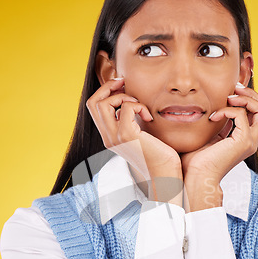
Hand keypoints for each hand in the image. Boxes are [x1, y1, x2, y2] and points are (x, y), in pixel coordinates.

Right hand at [86, 78, 182, 202]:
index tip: (121, 85)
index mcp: (109, 136)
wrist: (165, 175)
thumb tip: (131, 101)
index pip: (94, 108)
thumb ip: (132, 121)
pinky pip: (125, 108)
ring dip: (123, 97)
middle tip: (124, 83)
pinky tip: (148, 117)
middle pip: (92, 103)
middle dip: (108, 87)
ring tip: (139, 106)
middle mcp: (108, 137)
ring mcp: (115, 137)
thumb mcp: (140, 135)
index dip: (104, 92)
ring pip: (103, 103)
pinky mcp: (127, 136)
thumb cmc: (158, 156)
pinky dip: (138, 106)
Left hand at [181, 83, 257, 182]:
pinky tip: (213, 117)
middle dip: (252, 94)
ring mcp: (250, 142)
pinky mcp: (243, 142)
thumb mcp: (211, 136)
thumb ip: (220, 123)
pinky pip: (242, 115)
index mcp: (246, 139)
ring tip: (228, 99)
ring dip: (246, 98)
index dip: (249, 99)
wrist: (195, 177)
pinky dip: (227, 110)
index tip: (231, 92)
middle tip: (234, 89)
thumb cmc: (197, 161)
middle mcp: (252, 141)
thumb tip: (218, 105)